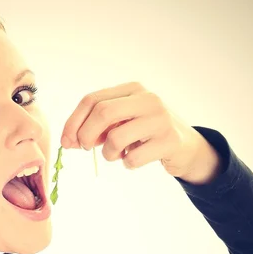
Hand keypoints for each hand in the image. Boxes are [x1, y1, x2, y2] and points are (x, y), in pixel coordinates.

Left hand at [60, 81, 220, 184]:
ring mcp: (160, 119)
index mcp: (132, 90)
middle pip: (103, 113)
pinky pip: (132, 158)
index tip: (66, 141)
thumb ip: (97, 126)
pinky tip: (134, 159)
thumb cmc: (146, 134)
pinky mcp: (169, 141)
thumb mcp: (123, 123)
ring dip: (108, 154)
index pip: (92, 99)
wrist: (186, 147)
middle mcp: (148, 99)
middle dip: (85, 135)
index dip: (73, 121)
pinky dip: (126, 164)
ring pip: (116, 138)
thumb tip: (69, 140)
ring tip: (116, 155)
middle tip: (84, 148)